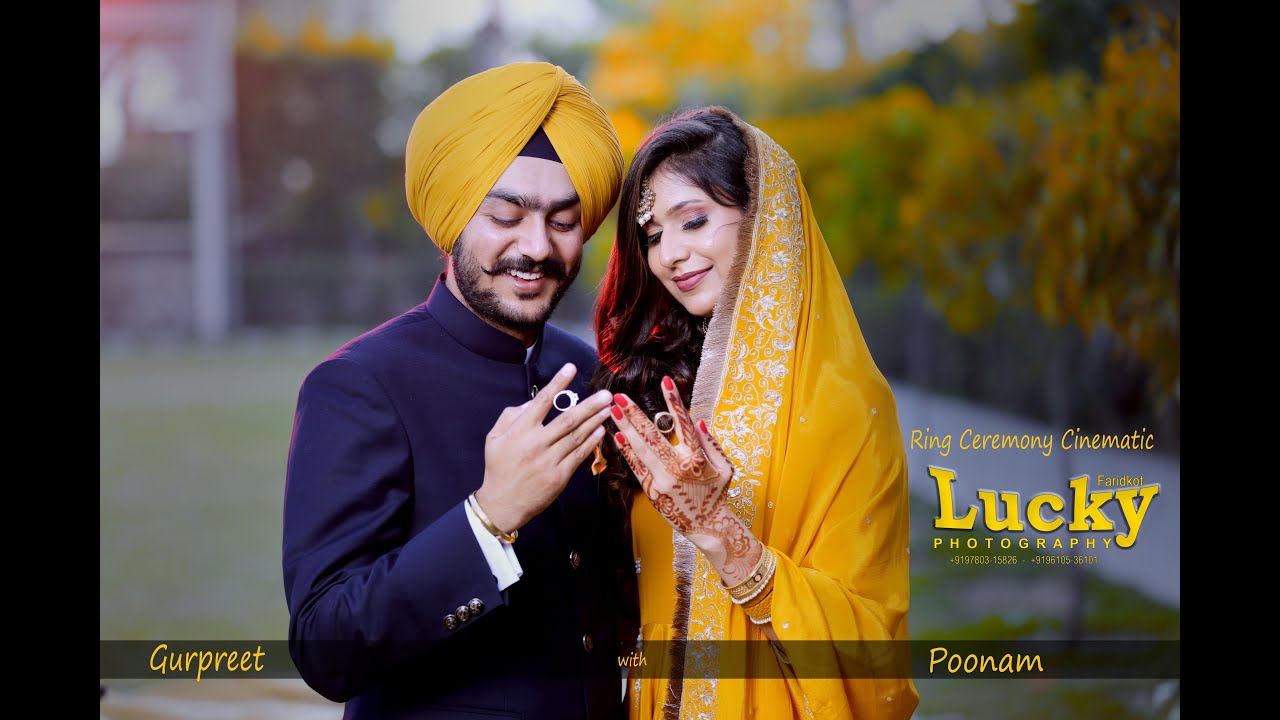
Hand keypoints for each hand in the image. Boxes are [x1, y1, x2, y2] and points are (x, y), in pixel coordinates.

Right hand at [474, 363, 612, 533]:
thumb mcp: (493, 438)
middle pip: (568, 419)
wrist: (502, 503)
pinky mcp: (559, 476)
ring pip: (577, 436)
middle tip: (606, 394)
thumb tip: (531, 402)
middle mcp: (536, 444)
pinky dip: (591, 442)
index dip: (558, 383)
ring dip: (595, 420)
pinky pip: (579, 455)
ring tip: (608, 408)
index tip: (570, 368)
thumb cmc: (498, 468)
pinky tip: (600, 430)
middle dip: (590, 405)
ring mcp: (549, 461)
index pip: (542, 401)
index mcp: (520, 431)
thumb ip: (510, 416)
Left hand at [610, 377, 761, 581]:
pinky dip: (625, 451)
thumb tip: (696, 420)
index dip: (674, 401)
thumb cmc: (717, 493)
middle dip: (634, 414)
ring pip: (639, 449)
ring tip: (611, 411)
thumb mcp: (725, 467)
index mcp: (696, 458)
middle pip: (652, 436)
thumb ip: (711, 443)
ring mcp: (661, 481)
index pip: (683, 423)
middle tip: (619, 396)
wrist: (706, 525)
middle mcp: (677, 468)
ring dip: (624, 428)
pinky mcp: (651, 491)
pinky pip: (635, 467)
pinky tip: (616, 436)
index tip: (664, 380)